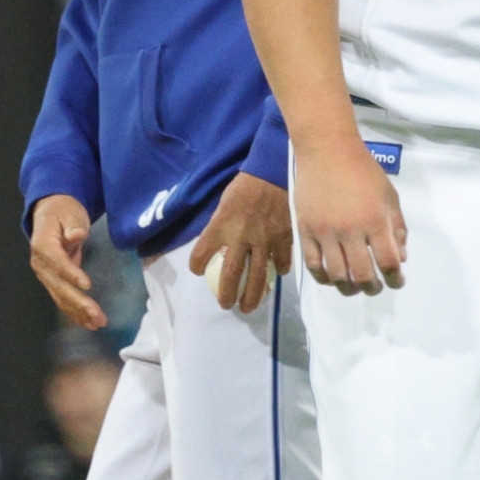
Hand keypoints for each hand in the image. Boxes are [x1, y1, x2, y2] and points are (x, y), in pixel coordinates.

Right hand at [29, 194, 106, 328]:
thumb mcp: (70, 212)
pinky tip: (89, 323)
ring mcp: (45, 274)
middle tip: (97, 315)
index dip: (71, 274)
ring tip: (98, 323)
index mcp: (42, 244)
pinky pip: (63, 299)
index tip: (87, 285)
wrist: (50, 214)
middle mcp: (40, 263)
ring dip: (79, 312)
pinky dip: (75, 312)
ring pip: (61, 297)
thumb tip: (76, 235)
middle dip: (78, 302)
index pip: (57, 262)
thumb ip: (73, 224)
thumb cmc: (63, 211)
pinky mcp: (53, 281)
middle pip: (59, 286)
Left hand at [189, 171, 292, 311]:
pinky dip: (278, 270)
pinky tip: (276, 276)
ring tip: (248, 307)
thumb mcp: (223, 203)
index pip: (201, 253)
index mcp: (221, 226)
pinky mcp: (282, 237)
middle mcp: (240, 237)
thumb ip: (220, 224)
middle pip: (233, 274)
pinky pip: (281, 261)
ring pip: (259, 276)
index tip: (197, 271)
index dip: (196, 265)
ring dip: (253, 296)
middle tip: (227, 306)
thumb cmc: (244, 186)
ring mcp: (264, 239)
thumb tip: (216, 242)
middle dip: (228, 294)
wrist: (272, 172)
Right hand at [293, 137, 406, 293]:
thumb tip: (400, 258)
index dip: (395, 279)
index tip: (397, 282)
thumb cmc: (363, 170)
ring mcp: (325, 233)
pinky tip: (332, 278)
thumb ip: (397, 228)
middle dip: (373, 288)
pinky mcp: (305, 231)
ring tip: (355, 287)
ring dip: (349, 288)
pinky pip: (313, 265)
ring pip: (337, 276)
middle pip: (362, 275)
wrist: (327, 151)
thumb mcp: (390, 196)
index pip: (388, 263)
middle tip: (376, 287)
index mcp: (375, 221)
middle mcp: (350, 231)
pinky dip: (323, 278)